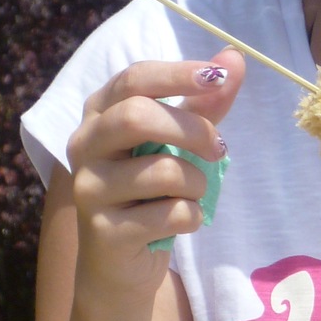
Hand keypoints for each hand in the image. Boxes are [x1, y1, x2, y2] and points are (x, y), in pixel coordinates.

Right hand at [65, 56, 244, 299]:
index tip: (218, 76)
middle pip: (136, 117)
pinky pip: (169, 214)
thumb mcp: (177, 142)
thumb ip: (204, 102)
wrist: (121, 263)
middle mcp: (84, 144)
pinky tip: (181, 222)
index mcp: (99, 112)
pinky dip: (191, 217)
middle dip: (193, 129)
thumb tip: (235, 57)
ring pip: (162, 171)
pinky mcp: (104, 230)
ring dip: (197, 183)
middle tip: (220, 149)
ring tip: (194, 194)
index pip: (134, 79)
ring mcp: (89, 189)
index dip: (178, 74)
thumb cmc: (150, 192)